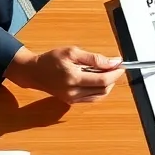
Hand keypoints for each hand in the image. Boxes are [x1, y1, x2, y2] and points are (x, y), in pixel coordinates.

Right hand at [4, 46, 124, 103]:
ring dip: (107, 85)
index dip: (115, 73)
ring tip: (104, 72)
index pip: (103, 81)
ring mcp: (72, 99)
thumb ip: (94, 58)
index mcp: (73, 79)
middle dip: (113, 78)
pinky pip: (92, 98)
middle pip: (104, 90)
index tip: (120, 65)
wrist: (33, 72)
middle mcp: (73, 92)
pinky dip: (99, 90)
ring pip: (100, 96)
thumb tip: (113, 62)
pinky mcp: (71, 102)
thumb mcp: (73, 52)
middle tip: (113, 67)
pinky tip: (96, 79)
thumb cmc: (51, 59)